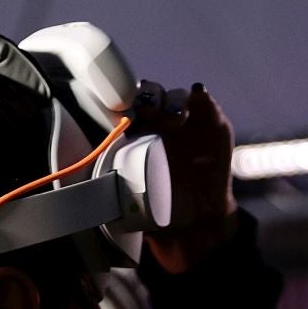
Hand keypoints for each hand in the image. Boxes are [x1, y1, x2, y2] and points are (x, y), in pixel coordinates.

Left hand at [130, 81, 237, 273]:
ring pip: (177, 96)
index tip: (124, 114)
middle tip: (148, 109)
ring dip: (174, 100)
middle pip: (151, 95)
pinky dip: (201, 96)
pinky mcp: (212, 121)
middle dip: (149, 97)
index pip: (127, 110)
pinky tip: (197, 95)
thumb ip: (119, 190)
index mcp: (137, 135)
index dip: (124, 106)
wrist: (198, 213)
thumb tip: (95, 198)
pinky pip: (206, 103)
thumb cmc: (161, 202)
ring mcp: (187, 119)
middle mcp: (160, 122)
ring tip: (176, 117)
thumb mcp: (136, 196)